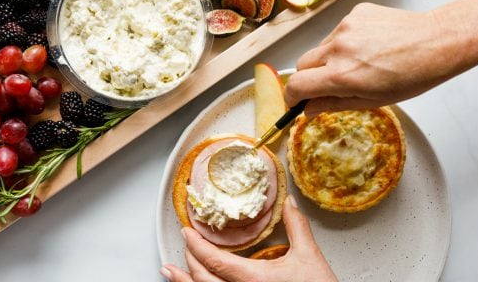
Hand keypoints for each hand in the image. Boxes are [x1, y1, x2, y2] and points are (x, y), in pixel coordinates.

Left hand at [160, 196, 336, 281]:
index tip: (186, 232)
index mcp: (253, 279)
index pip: (213, 261)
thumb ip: (297, 228)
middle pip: (202, 278)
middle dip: (190, 259)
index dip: (195, 245)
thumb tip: (290, 204)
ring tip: (168, 271)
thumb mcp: (309, 258)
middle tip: (186, 244)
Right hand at [285, 2, 473, 115]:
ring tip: (358, 62)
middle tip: (328, 84)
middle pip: (302, 65)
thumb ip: (333, 104)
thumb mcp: (371, 100)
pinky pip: (337, 32)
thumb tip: (309, 110)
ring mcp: (345, 27)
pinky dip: (345, 42)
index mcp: (342, 75)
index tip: (295, 101)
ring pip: (320, 48)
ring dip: (329, 58)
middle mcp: (338, 48)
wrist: (437, 41)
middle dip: (309, 77)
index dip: (291, 97)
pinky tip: (367, 47)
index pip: (297, 86)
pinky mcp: (354, 13)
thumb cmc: (412, 75)